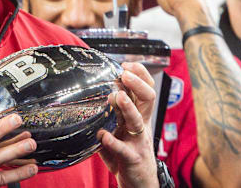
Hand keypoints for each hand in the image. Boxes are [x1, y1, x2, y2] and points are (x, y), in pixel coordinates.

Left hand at [98, 62, 157, 187]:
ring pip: (138, 120)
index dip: (139, 74)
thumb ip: (110, 113)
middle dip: (137, 83)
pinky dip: (113, 142)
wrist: (140, 182)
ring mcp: (138, 141)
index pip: (146, 88)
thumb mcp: (120, 128)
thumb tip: (92, 93)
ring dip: (128, 107)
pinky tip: (103, 136)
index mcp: (140, 115)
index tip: (125, 64)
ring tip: (117, 96)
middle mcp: (142, 124)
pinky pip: (123, 149)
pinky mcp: (132, 158)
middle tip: (124, 74)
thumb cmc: (127, 151)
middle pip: (148, 98)